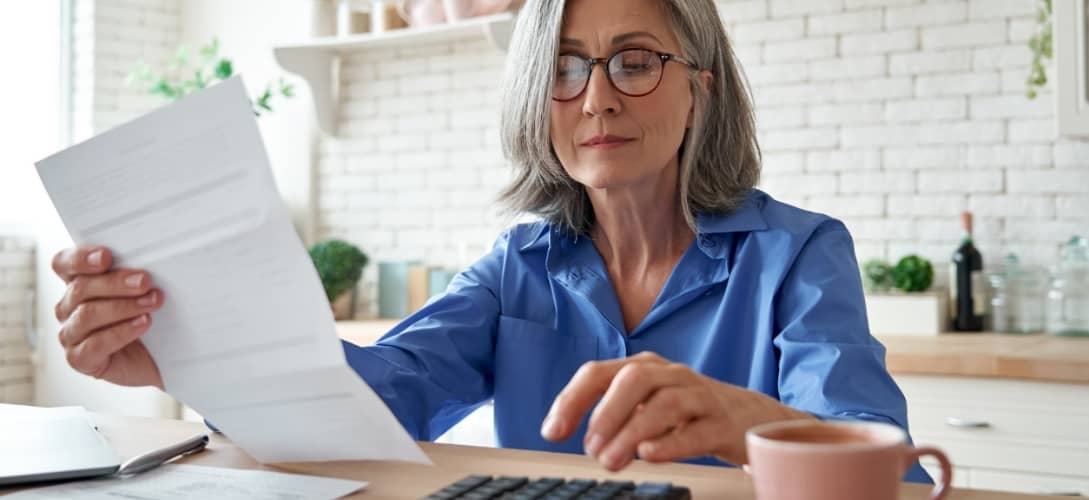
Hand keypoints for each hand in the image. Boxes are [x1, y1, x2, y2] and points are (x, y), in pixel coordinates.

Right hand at [52, 246, 164, 389]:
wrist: (158, 358)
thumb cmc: (149, 319)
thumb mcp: (142, 292)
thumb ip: (134, 275)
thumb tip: (148, 262)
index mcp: (77, 283)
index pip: (63, 264)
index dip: (80, 258)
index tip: (106, 256)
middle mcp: (68, 307)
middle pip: (80, 288)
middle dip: (116, 283)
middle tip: (145, 281)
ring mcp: (71, 334)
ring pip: (87, 315)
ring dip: (124, 307)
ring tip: (152, 303)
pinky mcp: (80, 359)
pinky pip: (95, 344)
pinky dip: (122, 332)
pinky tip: (143, 323)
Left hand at [540, 351, 813, 470]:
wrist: (750, 417)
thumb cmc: (688, 411)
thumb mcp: (646, 404)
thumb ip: (612, 414)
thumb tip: (575, 435)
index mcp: (645, 368)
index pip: (599, 373)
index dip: (572, 400)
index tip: (552, 432)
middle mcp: (671, 375)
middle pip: (634, 379)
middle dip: (606, 412)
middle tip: (590, 448)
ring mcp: (700, 397)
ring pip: (665, 404)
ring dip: (632, 432)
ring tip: (612, 461)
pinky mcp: (723, 424)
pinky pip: (697, 430)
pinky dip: (671, 442)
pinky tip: (649, 454)